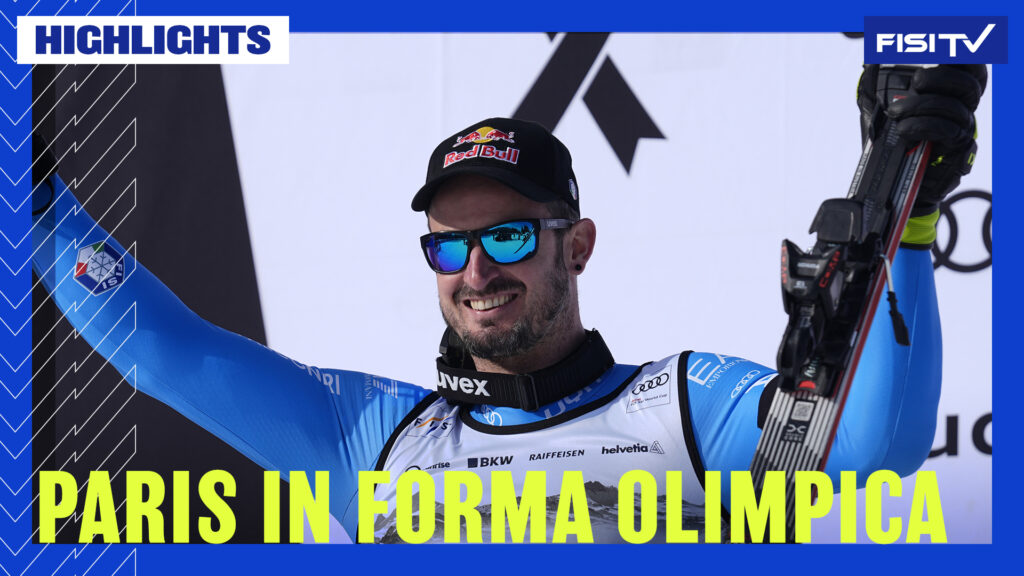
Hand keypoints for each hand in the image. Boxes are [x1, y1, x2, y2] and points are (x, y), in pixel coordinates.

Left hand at [857, 64, 987, 216]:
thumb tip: (867, 66)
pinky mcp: (958, 154)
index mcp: (950, 98)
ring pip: (955, 109)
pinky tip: (905, 128)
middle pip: (968, 86)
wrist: (895, 185)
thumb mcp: (882, 114)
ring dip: (922, 105)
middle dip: (941, 78)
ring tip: (895, 112)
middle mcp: (962, 112)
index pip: (970, 72)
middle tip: (917, 80)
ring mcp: (962, 133)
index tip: (946, 50)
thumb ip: (880, 89)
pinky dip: (923, 126)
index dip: (964, 58)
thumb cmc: (893, 145)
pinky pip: (947, 132)